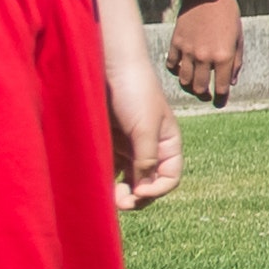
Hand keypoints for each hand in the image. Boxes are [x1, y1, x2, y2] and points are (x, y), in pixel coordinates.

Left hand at [107, 45, 183, 208]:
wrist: (110, 65)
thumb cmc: (134, 91)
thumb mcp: (145, 127)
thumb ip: (146, 159)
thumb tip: (143, 189)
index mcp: (168, 143)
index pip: (170, 177)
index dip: (157, 189)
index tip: (138, 193)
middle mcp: (150, 148)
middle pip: (149, 183)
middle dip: (137, 196)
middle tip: (120, 203)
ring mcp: (129, 146)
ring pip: (129, 180)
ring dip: (121, 192)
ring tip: (108, 198)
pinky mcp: (109, 143)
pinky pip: (110, 169)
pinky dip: (107, 180)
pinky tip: (98, 185)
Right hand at [166, 0, 242, 104]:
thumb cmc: (228, 14)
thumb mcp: (239, 38)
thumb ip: (236, 62)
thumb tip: (231, 82)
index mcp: (224, 57)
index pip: (221, 88)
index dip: (220, 99)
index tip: (219, 103)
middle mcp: (205, 57)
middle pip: (199, 88)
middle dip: (204, 96)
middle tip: (206, 96)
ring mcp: (188, 51)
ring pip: (184, 80)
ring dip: (189, 87)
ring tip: (193, 86)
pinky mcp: (176, 43)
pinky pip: (171, 65)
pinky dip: (175, 71)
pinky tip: (180, 70)